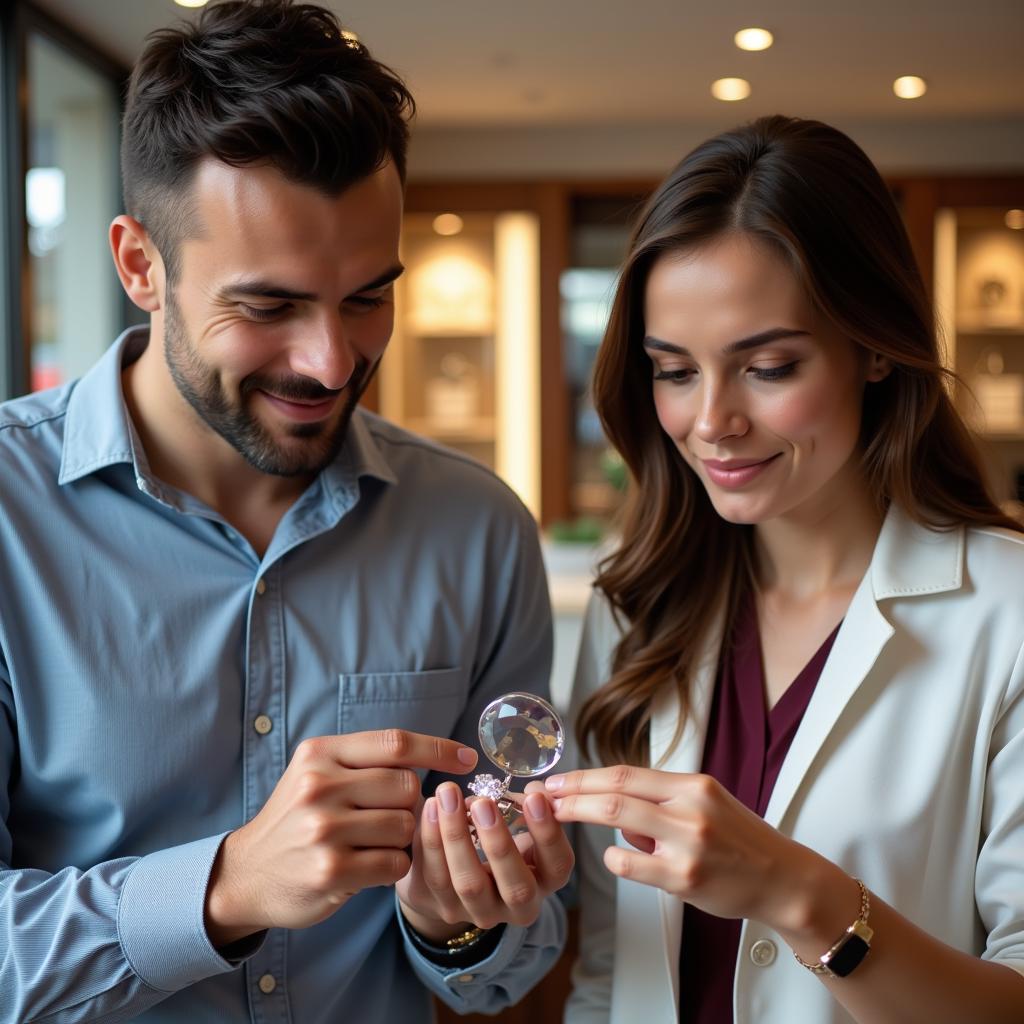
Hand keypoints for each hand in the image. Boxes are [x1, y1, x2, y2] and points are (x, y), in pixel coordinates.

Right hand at [205, 730, 478, 944]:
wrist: (247, 872)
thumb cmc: (297, 817)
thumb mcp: (318, 773)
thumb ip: (367, 761)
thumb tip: (438, 756)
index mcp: (321, 753)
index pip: (395, 743)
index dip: (439, 749)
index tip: (468, 759)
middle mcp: (320, 786)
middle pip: (408, 786)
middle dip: (410, 804)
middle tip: (387, 817)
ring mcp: (324, 829)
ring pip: (406, 827)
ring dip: (401, 839)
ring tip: (369, 843)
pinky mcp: (331, 871)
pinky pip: (395, 864)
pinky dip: (391, 867)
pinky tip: (367, 866)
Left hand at [396, 780, 573, 941]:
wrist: (453, 871)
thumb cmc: (493, 834)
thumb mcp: (516, 822)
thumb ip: (524, 805)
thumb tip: (531, 789)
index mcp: (545, 879)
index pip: (558, 866)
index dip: (549, 833)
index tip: (533, 797)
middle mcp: (519, 905)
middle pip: (516, 888)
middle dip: (499, 843)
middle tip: (483, 803)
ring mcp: (481, 912)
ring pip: (469, 883)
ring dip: (456, 836)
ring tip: (448, 795)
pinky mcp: (446, 908)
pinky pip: (436, 876)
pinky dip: (431, 839)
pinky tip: (430, 807)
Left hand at [546, 765, 823, 931]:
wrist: (783, 880)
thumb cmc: (741, 842)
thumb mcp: (707, 805)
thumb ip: (662, 803)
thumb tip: (616, 812)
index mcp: (694, 785)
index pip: (626, 773)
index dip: (586, 776)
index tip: (558, 779)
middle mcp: (690, 808)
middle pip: (615, 793)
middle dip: (572, 793)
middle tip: (543, 796)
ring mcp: (687, 843)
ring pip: (617, 822)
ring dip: (582, 817)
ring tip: (560, 819)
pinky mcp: (685, 878)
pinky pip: (631, 864)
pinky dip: (615, 859)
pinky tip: (617, 858)